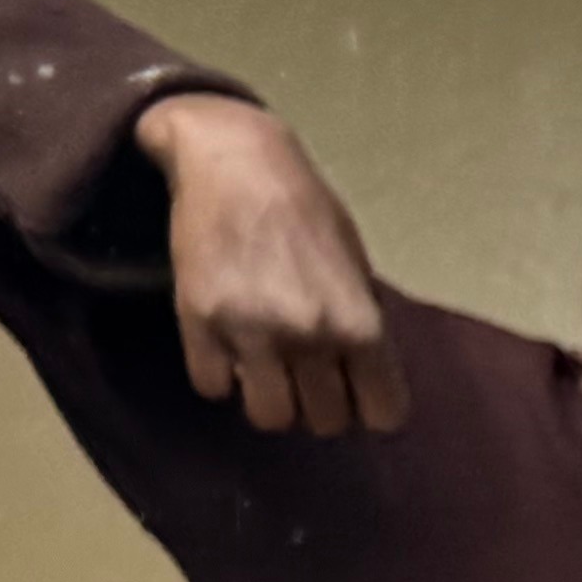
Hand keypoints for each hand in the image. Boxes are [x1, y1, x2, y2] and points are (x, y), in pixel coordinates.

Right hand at [136, 94, 405, 436]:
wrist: (233, 159)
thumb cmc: (304, 207)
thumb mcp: (355, 266)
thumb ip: (360, 324)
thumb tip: (365, 379)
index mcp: (361, 323)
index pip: (384, 414)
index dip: (370, 408)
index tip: (355, 391)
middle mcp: (310, 335)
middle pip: (326, 422)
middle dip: (318, 404)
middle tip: (306, 376)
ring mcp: (251, 332)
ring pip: (270, 418)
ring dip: (270, 400)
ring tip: (266, 370)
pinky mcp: (198, 322)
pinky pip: (212, 387)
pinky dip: (220, 376)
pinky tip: (227, 349)